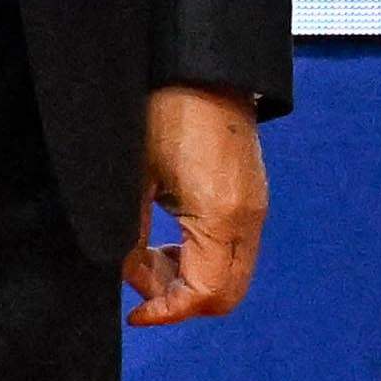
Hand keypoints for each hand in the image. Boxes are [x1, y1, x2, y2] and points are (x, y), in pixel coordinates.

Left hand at [127, 85, 267, 327]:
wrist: (203, 67)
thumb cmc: (165, 112)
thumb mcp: (134, 178)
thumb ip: (129, 236)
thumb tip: (124, 273)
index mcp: (222, 216)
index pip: (204, 294)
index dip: (167, 313)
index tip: (134, 313)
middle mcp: (248, 218)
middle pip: (227, 295)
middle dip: (181, 299)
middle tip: (140, 280)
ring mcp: (255, 206)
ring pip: (231, 274)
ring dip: (190, 279)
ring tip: (148, 254)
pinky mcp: (253, 195)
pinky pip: (234, 249)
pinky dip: (202, 259)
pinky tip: (169, 236)